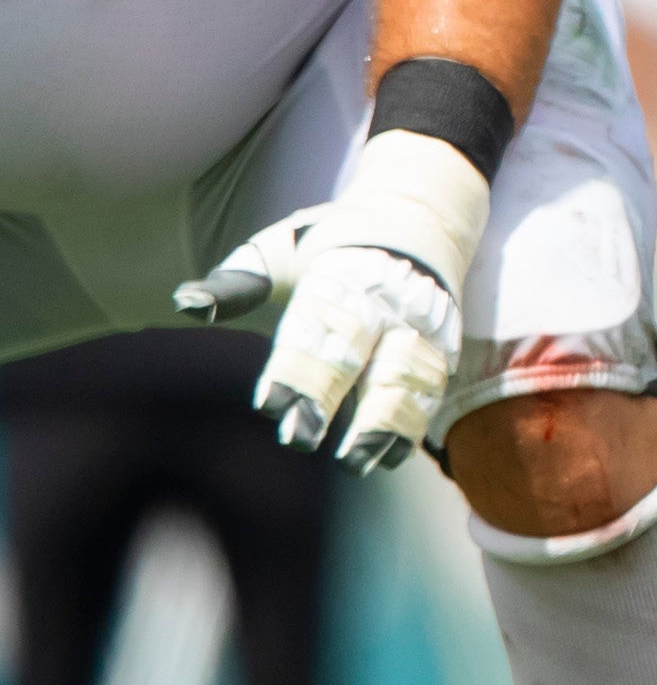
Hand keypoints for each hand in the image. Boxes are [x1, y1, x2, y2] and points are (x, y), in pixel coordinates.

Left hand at [178, 129, 493, 476]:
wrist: (416, 221)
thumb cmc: (328, 244)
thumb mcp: (278, 252)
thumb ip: (234, 285)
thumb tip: (186, 304)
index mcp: (342, 276)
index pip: (316, 328)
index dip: (294, 369)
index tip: (269, 407)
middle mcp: (387, 302)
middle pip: (360, 356)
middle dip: (330, 400)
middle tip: (298, 440)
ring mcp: (420, 325)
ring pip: (405, 379)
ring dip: (383, 424)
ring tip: (355, 463)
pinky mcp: (442, 347)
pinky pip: (430, 390)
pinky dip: (411, 424)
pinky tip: (388, 457)